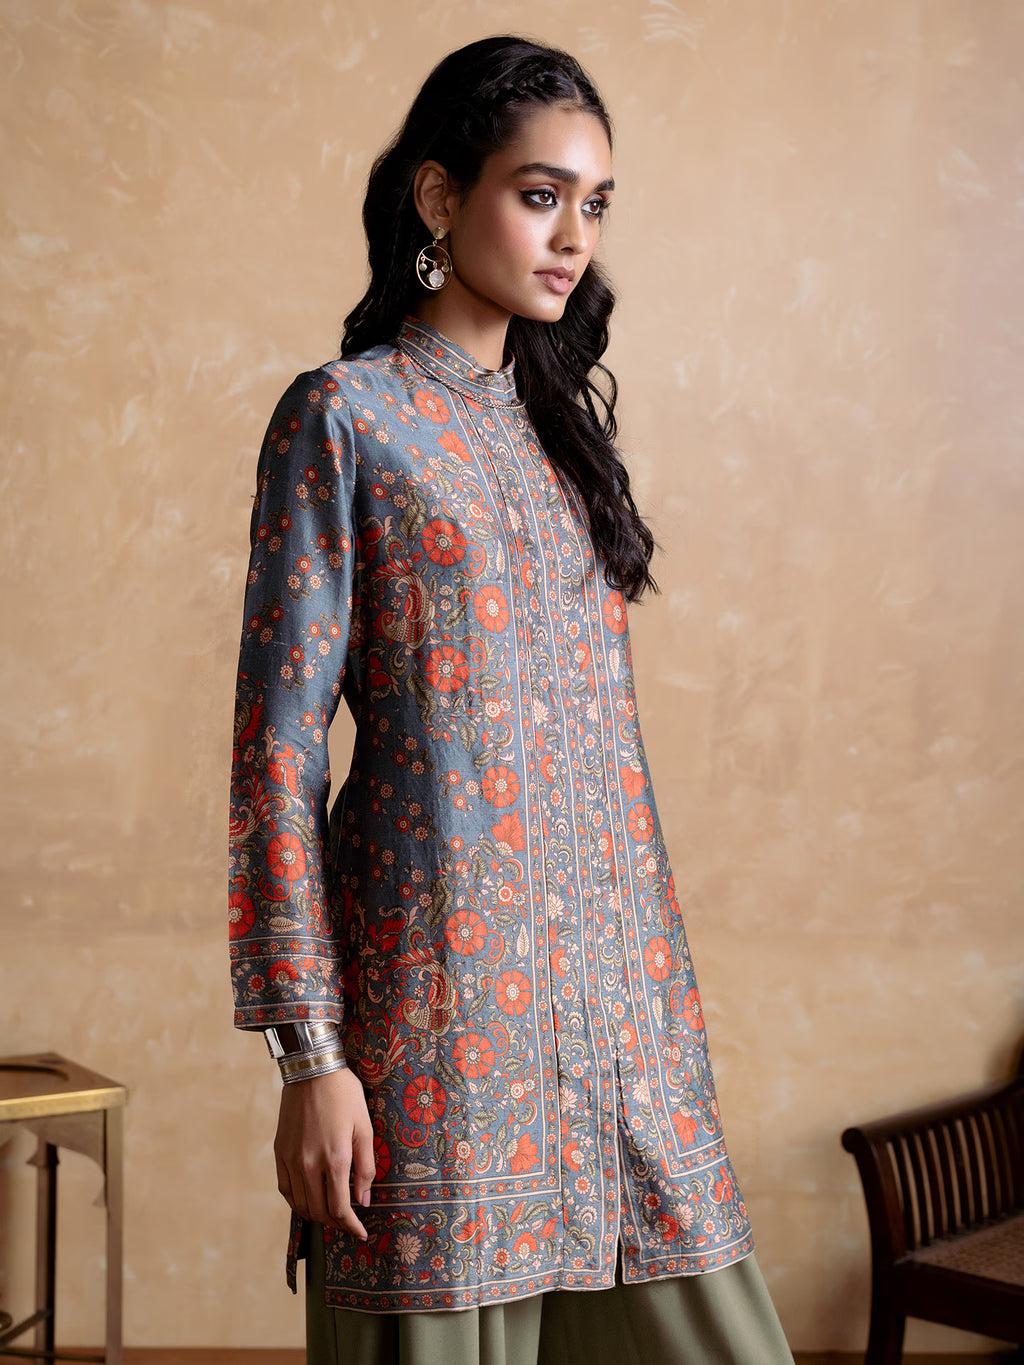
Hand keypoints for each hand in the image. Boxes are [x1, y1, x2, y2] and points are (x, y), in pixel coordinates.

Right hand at [273, 1067, 374, 1239]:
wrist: (312, 1070)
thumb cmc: (343, 1095)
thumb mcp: (364, 1127)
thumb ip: (365, 1167)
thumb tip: (363, 1200)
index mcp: (335, 1159)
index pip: (340, 1208)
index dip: (351, 1226)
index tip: (360, 1233)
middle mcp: (309, 1164)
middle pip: (319, 1212)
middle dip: (336, 1224)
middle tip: (348, 1223)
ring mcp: (291, 1160)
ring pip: (301, 1204)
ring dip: (317, 1216)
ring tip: (331, 1214)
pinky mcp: (280, 1153)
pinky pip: (285, 1189)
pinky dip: (297, 1202)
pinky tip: (308, 1200)